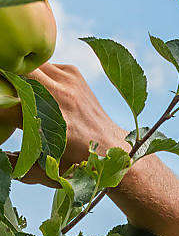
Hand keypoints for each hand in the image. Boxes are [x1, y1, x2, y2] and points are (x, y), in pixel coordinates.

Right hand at [9, 62, 127, 187]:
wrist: (110, 146)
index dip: (2, 109)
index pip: (8, 106)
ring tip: (22, 92)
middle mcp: (59, 99)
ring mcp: (67, 82)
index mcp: (52, 126)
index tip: (4, 114)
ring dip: (21, 76)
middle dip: (7, 81)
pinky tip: (41, 89)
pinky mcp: (73, 73)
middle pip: (17, 74)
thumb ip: (16, 164)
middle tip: (5, 93)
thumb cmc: (77, 162)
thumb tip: (0, 160)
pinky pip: (46, 65)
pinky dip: (38, 74)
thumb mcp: (46, 170)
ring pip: (31, 66)